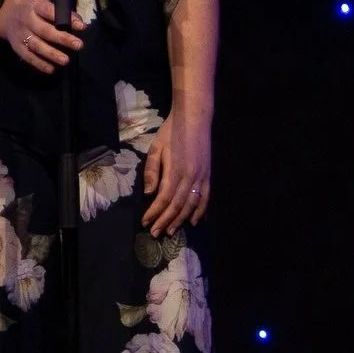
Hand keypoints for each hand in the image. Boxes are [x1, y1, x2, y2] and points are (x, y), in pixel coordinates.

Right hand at [0, 0, 83, 73]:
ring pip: (37, 46)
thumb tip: (80, 23)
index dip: (66, 18)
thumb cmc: (31, 10)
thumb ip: (60, 13)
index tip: (81, 26)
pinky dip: (39, 64)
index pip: (50, 12)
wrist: (5, 15)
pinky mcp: (17, 47)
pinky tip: (51, 69)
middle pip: (45, 31)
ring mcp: (21, 35)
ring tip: (66, 61)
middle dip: (63, 39)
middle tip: (79, 45)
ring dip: (52, 54)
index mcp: (35, 7)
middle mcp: (27, 21)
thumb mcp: (43, 4)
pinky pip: (28, 57)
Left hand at [142, 107, 210, 236]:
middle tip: (155, 233)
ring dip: (180, 220)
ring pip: (191, 205)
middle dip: (165, 221)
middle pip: (177, 205)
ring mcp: (201, 177)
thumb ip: (152, 171)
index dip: (154, 212)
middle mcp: (190, 177)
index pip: (163, 198)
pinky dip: (200, 211)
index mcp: (175, 170)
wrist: (194, 118)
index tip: (145, 222)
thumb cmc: (171, 132)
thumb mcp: (156, 148)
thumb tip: (149, 194)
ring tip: (170, 231)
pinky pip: (205, 198)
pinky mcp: (208, 175)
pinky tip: (193, 221)